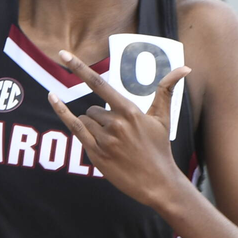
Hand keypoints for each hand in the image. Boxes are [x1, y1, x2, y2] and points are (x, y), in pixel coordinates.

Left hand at [48, 49, 189, 209]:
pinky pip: (75, 129)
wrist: (157, 183)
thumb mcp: (163, 118)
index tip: (64, 54)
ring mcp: (104, 140)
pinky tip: (53, 99)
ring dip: (93, 128)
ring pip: (85, 120)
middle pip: (93, 110)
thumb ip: (167, 90)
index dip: (79, 67)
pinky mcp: (95, 154)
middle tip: (119, 137)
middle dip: (100, 119)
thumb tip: (184, 67)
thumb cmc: (160, 148)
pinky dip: (64, 114)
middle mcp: (115, 124)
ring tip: (113, 145)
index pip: (99, 83)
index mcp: (130, 112)